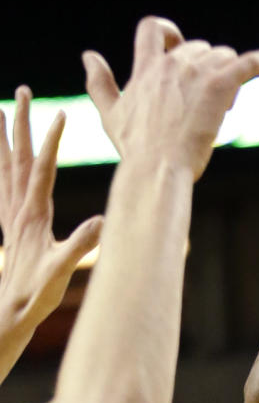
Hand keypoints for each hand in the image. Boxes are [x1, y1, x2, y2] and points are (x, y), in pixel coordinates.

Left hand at [0, 87, 102, 332]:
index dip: (52, 141)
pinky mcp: (8, 224)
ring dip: (2, 136)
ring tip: (0, 109)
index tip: (62, 113)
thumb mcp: (62, 271)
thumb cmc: (38, 295)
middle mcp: (17, 209)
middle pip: (17, 156)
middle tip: (23, 91)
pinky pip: (0, 185)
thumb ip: (80, 246)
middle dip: (20, 122)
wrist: (11, 311)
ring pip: (4, 165)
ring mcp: (10, 215)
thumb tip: (104, 224)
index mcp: (33, 215)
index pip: (42, 169)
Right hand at [83, 16, 258, 180]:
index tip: (178, 46)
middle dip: (206, 68)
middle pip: (198, 47)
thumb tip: (88, 55)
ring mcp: (196, 73)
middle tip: (208, 102)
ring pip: (223, 57)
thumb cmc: (136, 149)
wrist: (156, 168)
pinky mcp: (219, 86)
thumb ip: (100, 82)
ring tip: (224, 106)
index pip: (153, 29)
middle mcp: (172, 64)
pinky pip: (246, 64)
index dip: (169, 32)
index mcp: (147, 68)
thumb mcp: (111, 113)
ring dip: (228, 74)